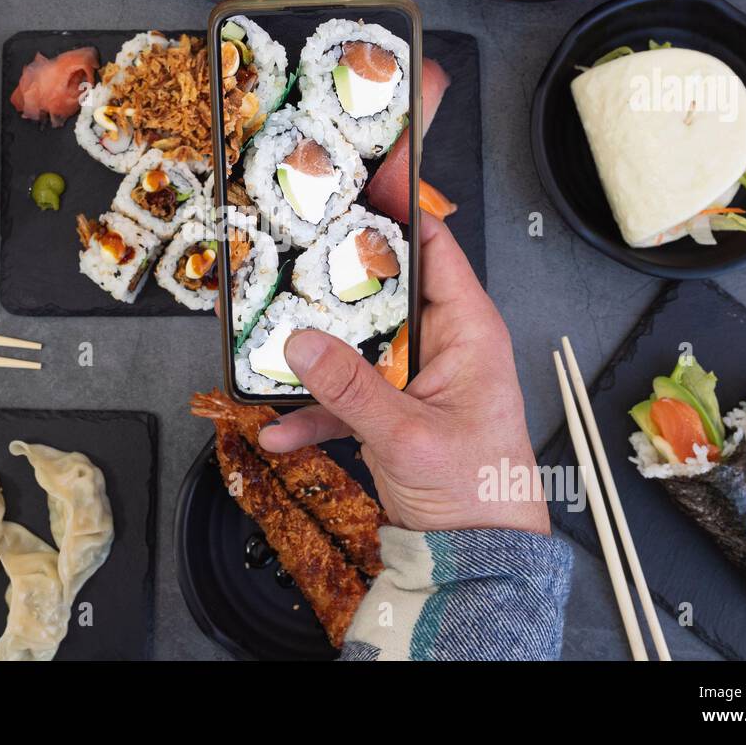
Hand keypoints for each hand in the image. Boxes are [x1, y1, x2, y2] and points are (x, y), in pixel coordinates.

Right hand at [260, 213, 548, 535]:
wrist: (478, 558)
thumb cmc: (477, 492)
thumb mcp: (407, 435)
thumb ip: (350, 388)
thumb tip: (301, 343)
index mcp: (467, 332)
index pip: (434, 249)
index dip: (398, 213)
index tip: (355, 186)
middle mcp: (442, 346)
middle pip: (383, 293)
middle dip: (334, 285)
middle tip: (289, 259)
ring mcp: (414, 380)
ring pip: (356, 345)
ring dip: (314, 355)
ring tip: (267, 346)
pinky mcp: (393, 413)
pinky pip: (346, 397)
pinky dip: (314, 411)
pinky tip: (279, 429)